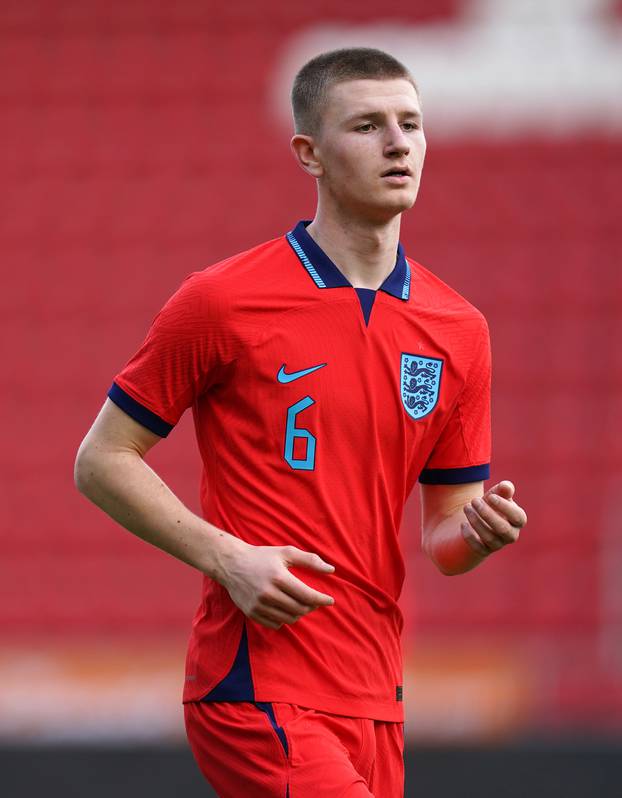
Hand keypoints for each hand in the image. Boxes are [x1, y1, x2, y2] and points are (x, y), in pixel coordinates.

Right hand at [218, 540, 335, 629]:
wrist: (232, 564)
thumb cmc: (262, 556)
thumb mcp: (286, 552)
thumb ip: (310, 560)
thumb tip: (331, 569)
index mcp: (279, 577)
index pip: (307, 595)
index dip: (321, 600)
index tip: (330, 600)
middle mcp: (268, 594)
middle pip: (300, 609)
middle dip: (311, 606)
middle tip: (314, 600)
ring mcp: (259, 605)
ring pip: (289, 618)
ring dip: (299, 613)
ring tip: (300, 603)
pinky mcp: (252, 613)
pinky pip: (276, 624)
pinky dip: (285, 618)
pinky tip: (285, 608)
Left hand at [461, 480, 526, 557]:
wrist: (480, 518)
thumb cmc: (492, 504)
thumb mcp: (497, 494)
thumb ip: (503, 489)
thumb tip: (506, 486)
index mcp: (518, 520)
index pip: (518, 517)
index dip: (505, 507)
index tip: (490, 496)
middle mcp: (511, 534)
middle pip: (503, 529)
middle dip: (487, 514)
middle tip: (474, 500)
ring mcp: (498, 544)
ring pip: (489, 537)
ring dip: (476, 521)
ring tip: (466, 507)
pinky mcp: (484, 550)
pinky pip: (478, 548)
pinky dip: (469, 536)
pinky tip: (463, 523)